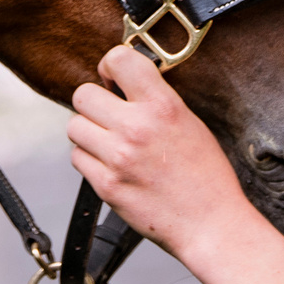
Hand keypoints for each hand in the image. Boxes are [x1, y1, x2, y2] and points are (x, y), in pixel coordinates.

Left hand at [67, 44, 257, 266]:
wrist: (210, 224)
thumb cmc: (206, 177)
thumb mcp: (190, 122)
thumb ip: (156, 100)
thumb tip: (125, 84)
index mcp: (163, 106)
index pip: (119, 60)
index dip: (110, 65)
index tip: (113, 77)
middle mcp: (136, 128)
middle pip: (83, 95)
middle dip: (95, 102)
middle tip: (109, 113)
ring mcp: (117, 158)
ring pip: (74, 127)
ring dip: (89, 132)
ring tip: (110, 142)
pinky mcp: (106, 185)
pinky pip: (78, 158)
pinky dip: (90, 160)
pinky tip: (111, 165)